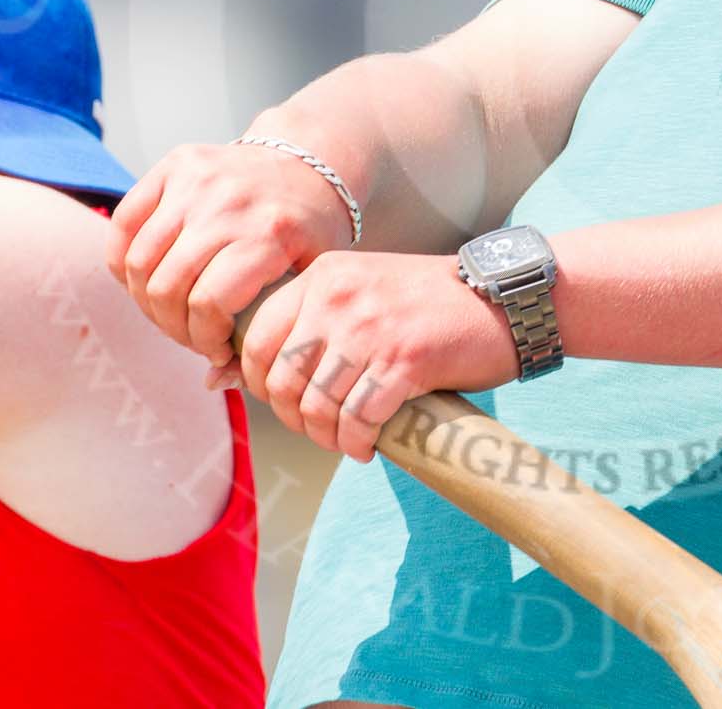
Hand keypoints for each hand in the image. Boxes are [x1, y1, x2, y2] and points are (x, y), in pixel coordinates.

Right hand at [108, 140, 356, 364]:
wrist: (310, 162)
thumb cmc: (310, 230)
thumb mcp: (306, 282)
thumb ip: (265, 333)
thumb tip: (212, 380)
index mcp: (270, 233)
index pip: (208, 303)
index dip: (203, 339)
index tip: (216, 349)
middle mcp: (229, 202)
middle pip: (168, 287)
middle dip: (173, 327)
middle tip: (190, 336)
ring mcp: (197, 179)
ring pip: (138, 261)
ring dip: (146, 301)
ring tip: (170, 313)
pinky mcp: (174, 165)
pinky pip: (124, 223)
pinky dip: (123, 261)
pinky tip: (147, 280)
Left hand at [226, 248, 517, 460]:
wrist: (506, 299)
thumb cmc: (430, 304)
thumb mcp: (359, 294)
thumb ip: (302, 326)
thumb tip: (216, 379)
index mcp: (322, 276)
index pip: (255, 339)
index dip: (259, 384)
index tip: (287, 400)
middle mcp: (337, 296)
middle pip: (278, 378)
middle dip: (291, 417)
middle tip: (319, 427)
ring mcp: (369, 329)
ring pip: (315, 404)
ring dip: (325, 436)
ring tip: (345, 439)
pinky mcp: (404, 361)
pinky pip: (357, 419)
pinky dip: (357, 442)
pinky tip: (369, 444)